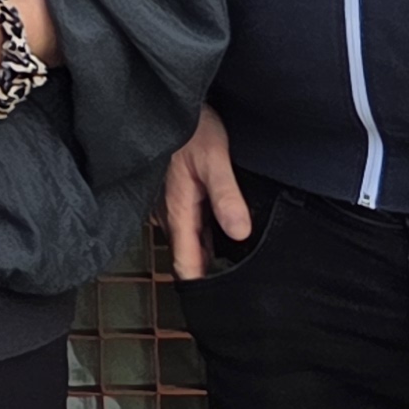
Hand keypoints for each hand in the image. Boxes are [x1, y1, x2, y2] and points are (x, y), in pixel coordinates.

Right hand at [164, 107, 253, 279]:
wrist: (170, 101)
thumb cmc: (193, 127)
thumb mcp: (214, 159)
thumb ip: (226, 196)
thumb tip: (240, 233)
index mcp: (177, 210)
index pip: (185, 262)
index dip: (200, 287)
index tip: (219, 306)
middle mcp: (168, 212)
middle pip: (187, 254)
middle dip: (207, 272)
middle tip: (237, 289)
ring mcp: (169, 203)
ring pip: (189, 238)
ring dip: (206, 251)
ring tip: (234, 265)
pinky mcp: (175, 193)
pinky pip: (189, 223)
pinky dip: (205, 233)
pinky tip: (223, 232)